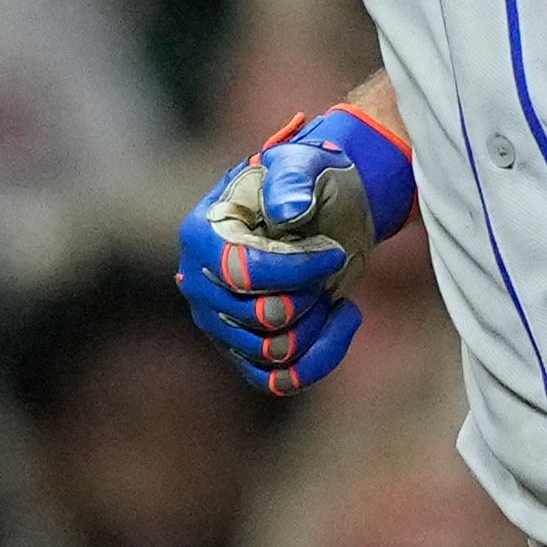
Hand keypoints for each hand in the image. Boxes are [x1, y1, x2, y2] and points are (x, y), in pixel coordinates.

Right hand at [179, 107, 415, 393]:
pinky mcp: (246, 353)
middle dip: (310, 292)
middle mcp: (200, 284)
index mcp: (202, 235)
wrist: (323, 209)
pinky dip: (322, 357)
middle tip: (329, 262)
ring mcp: (220, 324)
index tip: (334, 254)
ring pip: (275, 350)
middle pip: (263, 316)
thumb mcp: (302, 164)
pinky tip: (345, 317)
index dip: (296, 271)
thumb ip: (292, 180)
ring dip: (319, 320)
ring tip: (332, 286)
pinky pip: (280, 381)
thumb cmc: (307, 182)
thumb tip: (288, 212)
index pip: (241, 274)